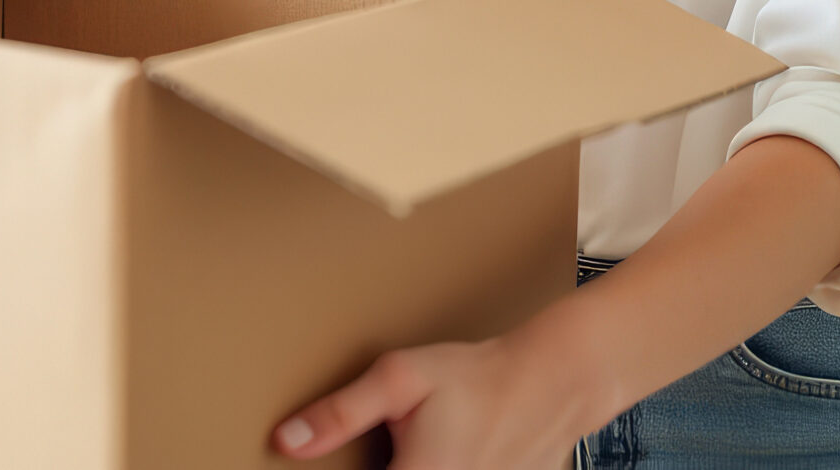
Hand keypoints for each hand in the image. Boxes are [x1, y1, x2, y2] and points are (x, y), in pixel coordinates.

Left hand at [272, 336, 578, 468]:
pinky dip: (431, 468)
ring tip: (415, 441)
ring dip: (403, 466)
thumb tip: (289, 440)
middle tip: (394, 439)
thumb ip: (340, 414)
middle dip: (377, 464)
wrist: (550, 384)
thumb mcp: (400, 378)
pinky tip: (436, 450)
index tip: (324, 461)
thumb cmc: (477, 378)